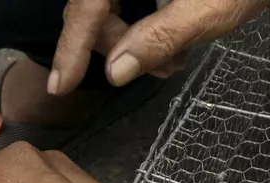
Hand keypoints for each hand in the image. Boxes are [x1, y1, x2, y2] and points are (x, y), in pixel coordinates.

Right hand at [49, 0, 265, 91]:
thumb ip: (160, 37)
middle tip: (163, 69)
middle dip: (119, 45)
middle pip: (92, 7)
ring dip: (131, 43)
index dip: (72, 44)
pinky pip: (120, 4)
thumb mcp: (207, 11)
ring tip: (174, 61)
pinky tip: (171, 46)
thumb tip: (114, 73)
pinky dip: (138, 30)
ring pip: (104, 9)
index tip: (61, 87)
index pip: (88, 3)